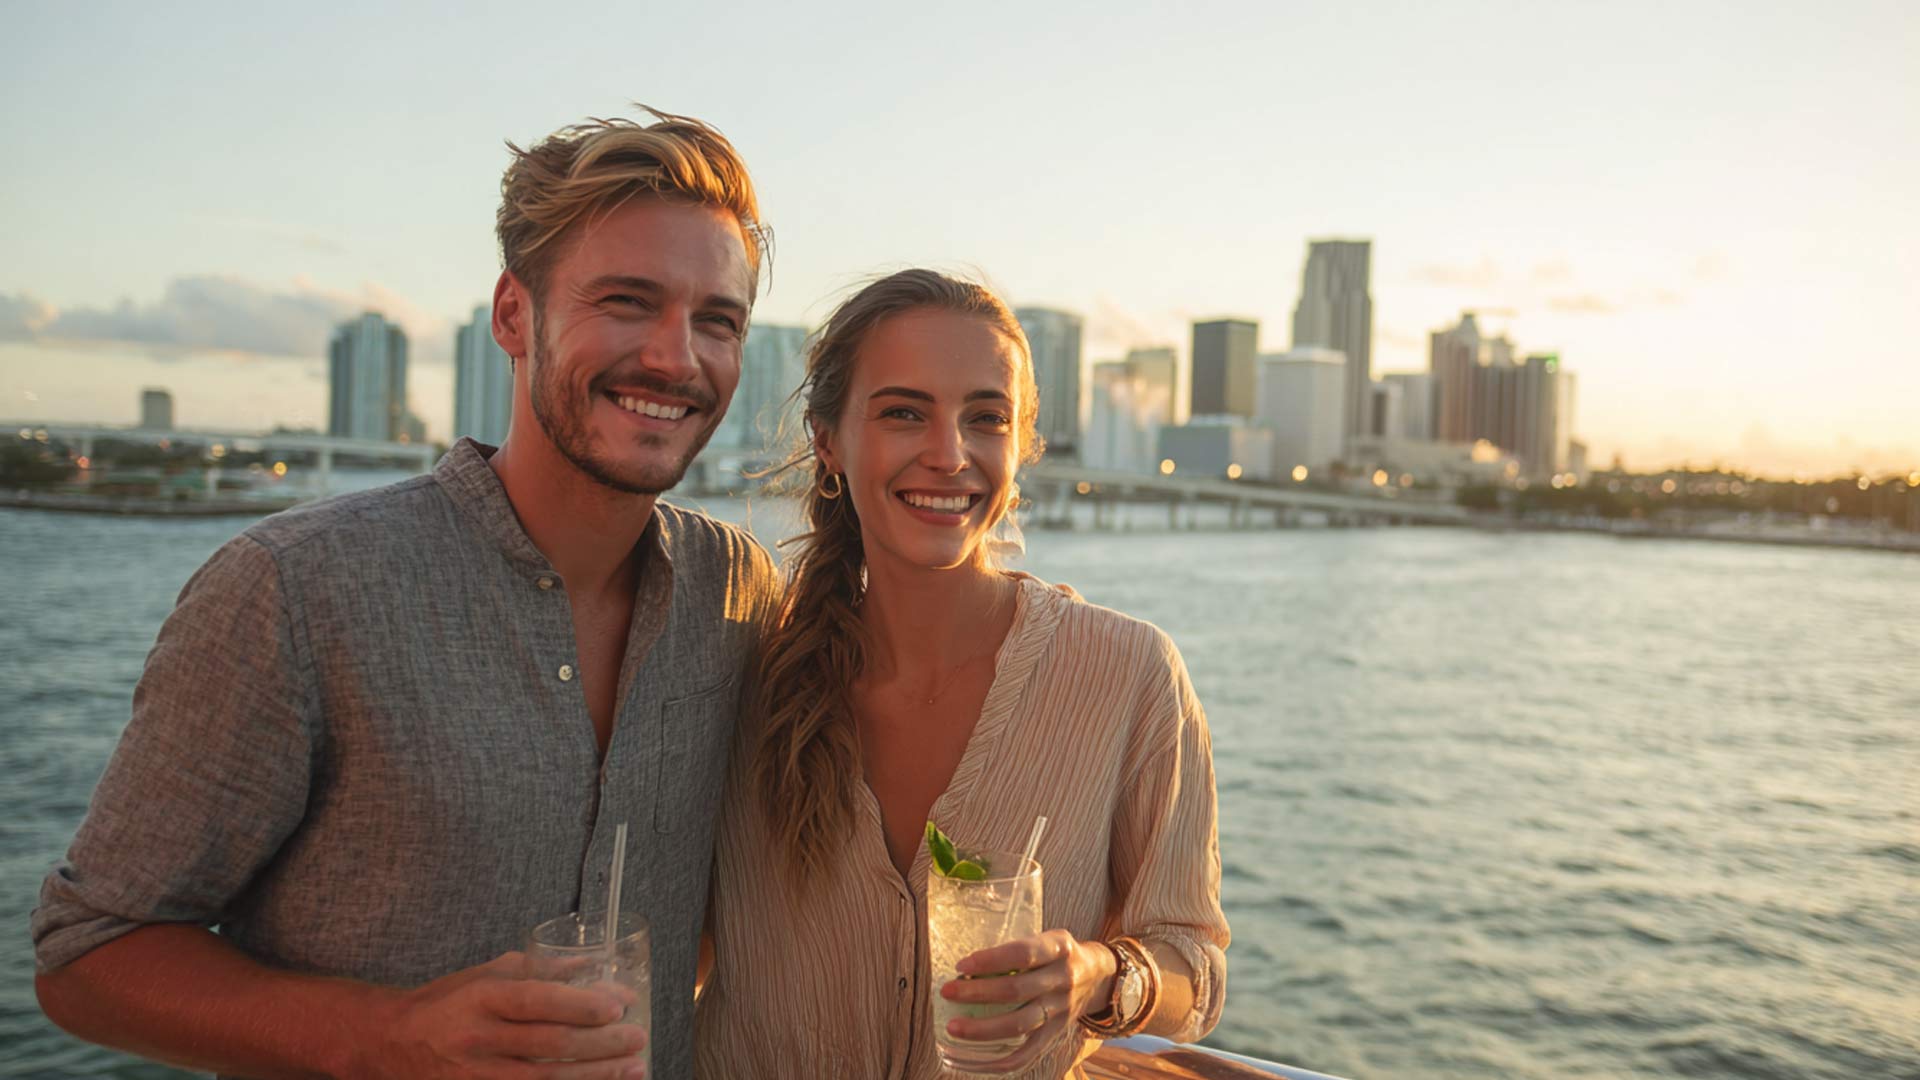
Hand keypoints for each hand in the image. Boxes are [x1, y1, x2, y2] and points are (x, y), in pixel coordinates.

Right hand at [354, 951, 647, 1078]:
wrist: (390, 1043)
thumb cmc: (447, 1003)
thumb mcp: (487, 974)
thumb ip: (539, 969)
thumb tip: (594, 964)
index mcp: (481, 998)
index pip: (537, 1001)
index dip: (581, 1005)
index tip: (619, 1005)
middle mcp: (478, 1039)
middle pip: (550, 1046)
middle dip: (601, 1044)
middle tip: (638, 1037)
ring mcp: (477, 1076)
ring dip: (596, 1077)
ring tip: (634, 1069)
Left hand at [938, 929, 1114, 1073]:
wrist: (1098, 976)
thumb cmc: (1056, 954)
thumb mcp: (1047, 938)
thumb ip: (1016, 949)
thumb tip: (964, 966)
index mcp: (1059, 947)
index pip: (1023, 953)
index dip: (991, 960)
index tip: (961, 965)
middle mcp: (1063, 979)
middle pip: (1017, 990)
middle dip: (977, 993)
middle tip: (947, 992)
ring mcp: (1061, 1010)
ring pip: (1019, 1025)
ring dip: (982, 1029)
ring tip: (953, 1027)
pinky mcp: (1056, 1034)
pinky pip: (1026, 1054)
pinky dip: (997, 1062)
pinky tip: (970, 1060)